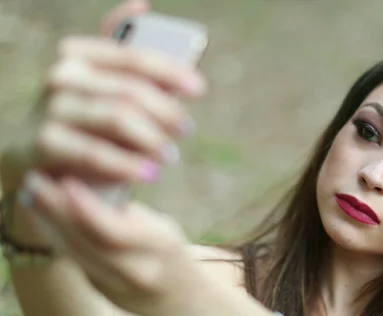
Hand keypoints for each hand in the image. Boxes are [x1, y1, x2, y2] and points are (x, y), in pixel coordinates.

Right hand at [1, 0, 204, 190]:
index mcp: (81, 54)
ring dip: (152, 139)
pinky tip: (149, 174)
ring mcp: (50, 108)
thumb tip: (142, 4)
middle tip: (185, 130)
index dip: (171, 71)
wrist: (41, 161)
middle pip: (130, 90)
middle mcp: (62, 75)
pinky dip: (127, 165)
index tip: (199, 89)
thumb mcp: (107, 88)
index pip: (135, 57)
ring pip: (116, 118)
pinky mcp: (41, 143)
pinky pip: (94, 153)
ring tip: (170, 155)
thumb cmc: (88, 122)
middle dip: (166, 111)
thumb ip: (128, 60)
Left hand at [18, 171, 200, 315]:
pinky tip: (44, 216)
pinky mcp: (98, 289)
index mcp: (160, 246)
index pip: (116, 229)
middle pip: (89, 241)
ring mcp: (115, 284)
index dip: (88, 207)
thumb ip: (129, 213)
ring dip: (50, 222)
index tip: (67, 181)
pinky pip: (74, 259)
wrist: (177, 296)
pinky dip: (56, 235)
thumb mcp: (161, 226)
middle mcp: (137, 270)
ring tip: (33, 195)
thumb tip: (91, 185)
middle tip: (37, 182)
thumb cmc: (168, 250)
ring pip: (75, 252)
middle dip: (58, 211)